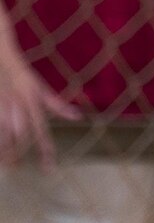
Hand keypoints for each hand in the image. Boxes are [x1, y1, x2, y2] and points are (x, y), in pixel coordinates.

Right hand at [0, 50, 77, 169]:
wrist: (0, 53)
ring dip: (3, 147)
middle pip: (20, 134)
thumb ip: (56, 104)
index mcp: (33, 102)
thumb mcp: (39, 87)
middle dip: (18, 152)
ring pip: (4, 130)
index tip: (48, 169)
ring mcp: (2, 103)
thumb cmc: (21, 73)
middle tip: (15, 167)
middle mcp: (18, 104)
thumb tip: (78, 116)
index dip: (45, 150)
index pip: (41, 131)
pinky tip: (0, 150)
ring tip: (4, 162)